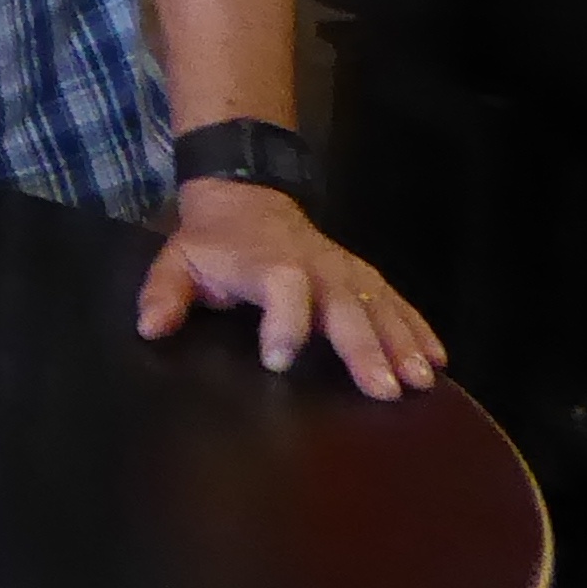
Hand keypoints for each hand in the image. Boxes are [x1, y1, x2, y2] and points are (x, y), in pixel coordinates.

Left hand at [137, 179, 446, 400]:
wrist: (247, 198)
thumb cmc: (211, 242)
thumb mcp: (177, 261)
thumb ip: (163, 294)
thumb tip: (148, 329)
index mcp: (267, 265)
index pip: (281, 289)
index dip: (281, 322)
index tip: (278, 360)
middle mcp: (314, 268)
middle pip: (344, 306)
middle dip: (363, 348)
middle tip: (383, 390)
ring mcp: (344, 271)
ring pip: (378, 307)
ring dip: (401, 343)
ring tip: (420, 381)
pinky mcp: (363, 277)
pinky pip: (396, 302)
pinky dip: (418, 329)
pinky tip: (437, 359)